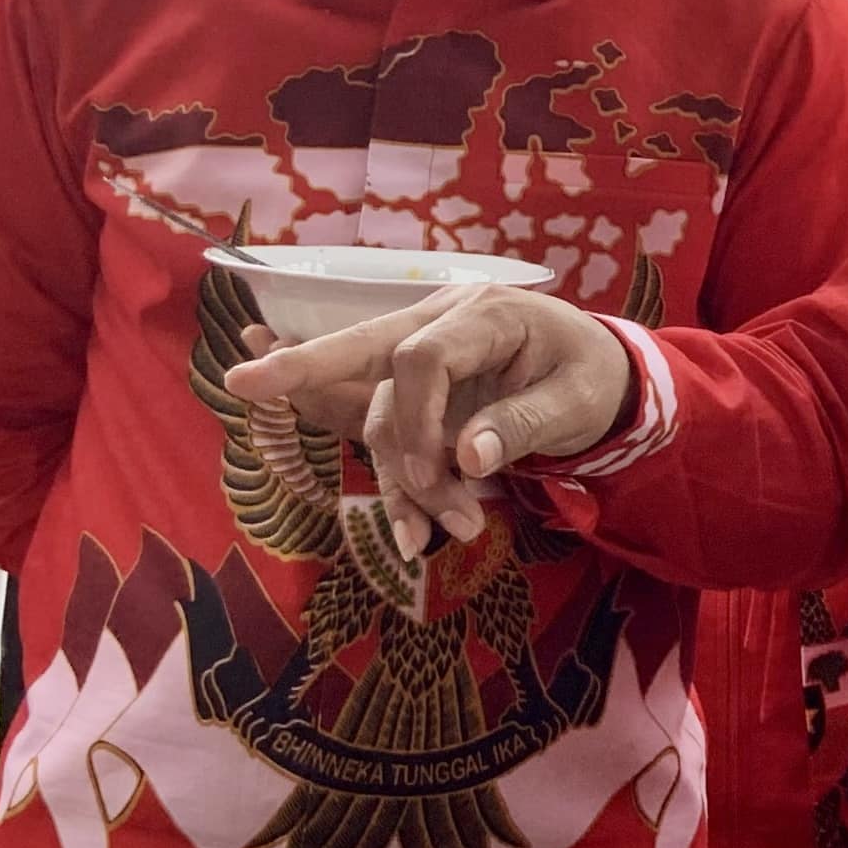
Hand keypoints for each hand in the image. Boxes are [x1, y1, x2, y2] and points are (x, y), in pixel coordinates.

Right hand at [220, 287, 628, 542]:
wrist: (604, 374)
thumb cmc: (591, 377)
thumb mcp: (579, 400)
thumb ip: (524, 423)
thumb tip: (469, 456)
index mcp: (486, 314)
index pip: (422, 356)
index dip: (416, 417)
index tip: (439, 473)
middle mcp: (442, 326)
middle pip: (363, 349)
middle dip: (301, 365)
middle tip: (243, 381)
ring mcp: (424, 360)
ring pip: (382, 419)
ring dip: (407, 481)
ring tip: (465, 528)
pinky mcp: (419, 396)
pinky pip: (390, 436)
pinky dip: (400, 486)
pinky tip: (411, 533)